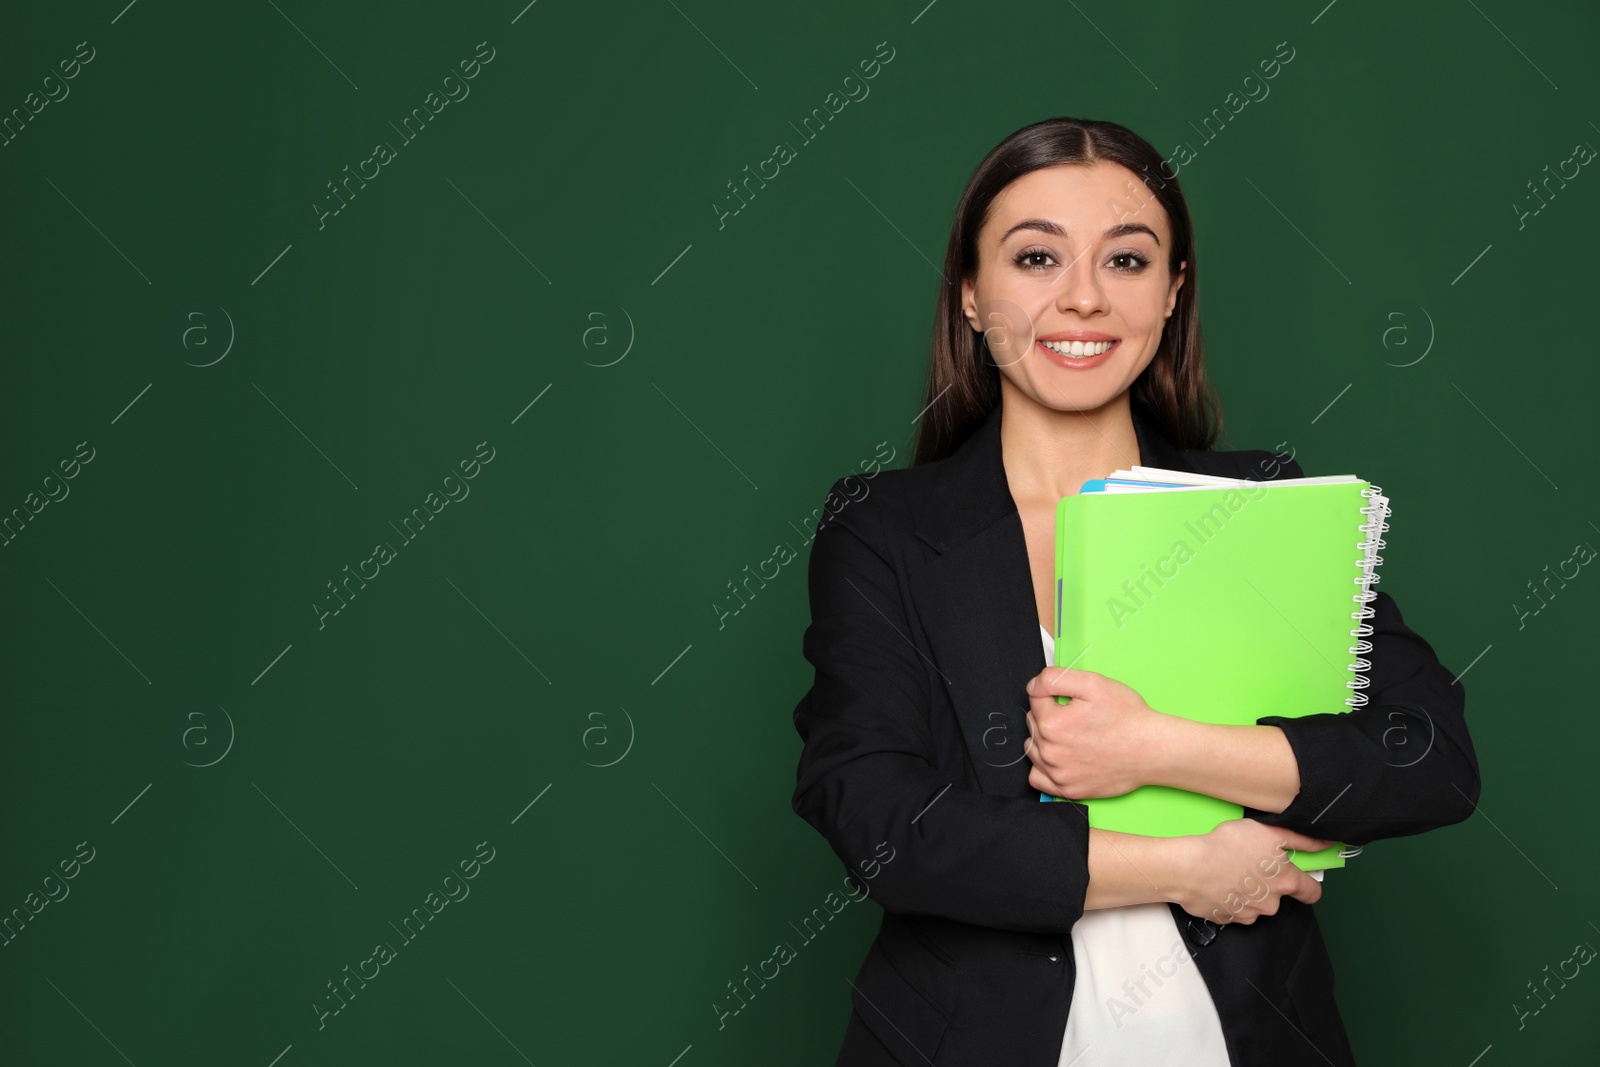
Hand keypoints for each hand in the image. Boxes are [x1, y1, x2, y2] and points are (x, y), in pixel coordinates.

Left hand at [1023, 666, 1168, 799]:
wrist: (1152, 750)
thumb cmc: (1128, 718)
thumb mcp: (1093, 683)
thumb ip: (1055, 679)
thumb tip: (1033, 685)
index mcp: (1052, 723)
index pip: (1035, 700)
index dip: (1053, 696)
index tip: (1072, 701)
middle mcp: (1050, 752)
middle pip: (1032, 725)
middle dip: (1048, 716)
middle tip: (1076, 718)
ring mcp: (1059, 774)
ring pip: (1033, 750)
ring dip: (1044, 741)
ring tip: (1072, 737)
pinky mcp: (1068, 790)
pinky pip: (1037, 778)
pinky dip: (1044, 768)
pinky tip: (1061, 758)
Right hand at [1171, 819, 1328, 924]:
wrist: (1189, 868)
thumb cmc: (1228, 846)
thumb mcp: (1269, 832)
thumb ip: (1302, 840)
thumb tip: (1327, 844)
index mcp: (1285, 882)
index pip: (1312, 892)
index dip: (1309, 885)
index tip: (1300, 879)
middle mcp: (1271, 904)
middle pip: (1278, 896)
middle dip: (1268, 884)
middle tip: (1250, 864)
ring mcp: (1248, 914)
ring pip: (1255, 904)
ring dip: (1248, 892)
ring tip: (1229, 871)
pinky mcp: (1226, 919)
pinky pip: (1234, 910)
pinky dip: (1229, 899)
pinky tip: (1218, 883)